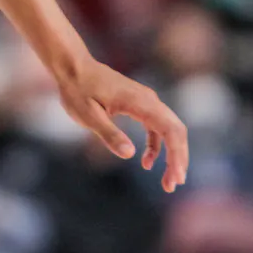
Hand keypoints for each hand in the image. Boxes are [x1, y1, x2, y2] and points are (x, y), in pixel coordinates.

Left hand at [56, 56, 187, 191]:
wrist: (73, 67)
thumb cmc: (77, 89)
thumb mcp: (88, 115)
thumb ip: (109, 133)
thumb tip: (129, 155)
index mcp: (140, 102)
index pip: (171, 130)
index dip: (177, 155)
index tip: (176, 177)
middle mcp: (149, 100)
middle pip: (176, 131)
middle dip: (179, 159)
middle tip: (172, 185)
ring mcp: (146, 101)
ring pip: (169, 129)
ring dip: (171, 154)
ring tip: (166, 180)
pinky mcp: (140, 105)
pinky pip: (156, 127)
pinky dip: (157, 145)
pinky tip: (147, 162)